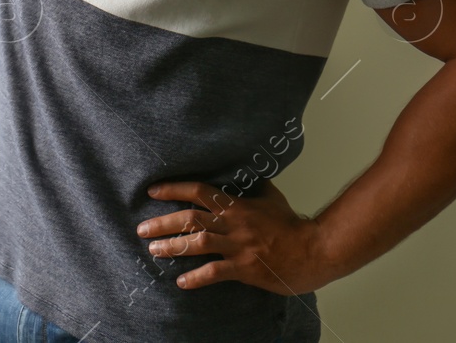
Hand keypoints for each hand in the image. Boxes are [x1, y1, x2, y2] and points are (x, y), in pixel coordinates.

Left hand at [136, 180, 337, 294]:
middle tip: (141, 228)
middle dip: (163, 222)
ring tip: (153, 250)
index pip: (199, 192)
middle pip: (191, 218)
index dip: (174, 190)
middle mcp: (233, 224)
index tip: (152, 191)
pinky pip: (215, 272)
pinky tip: (181, 282)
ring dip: (172, 247)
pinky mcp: (245, 268)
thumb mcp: (271, 197)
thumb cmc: (292, 224)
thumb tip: (243, 173)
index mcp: (236, 205)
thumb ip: (252, 187)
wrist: (314, 249)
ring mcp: (238, 246)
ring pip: (198, 243)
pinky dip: (196, 277)